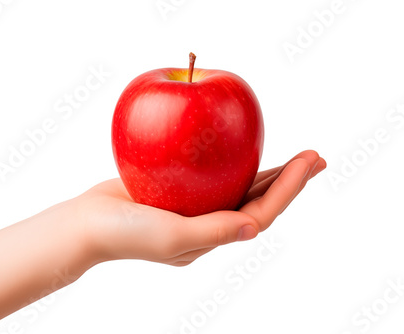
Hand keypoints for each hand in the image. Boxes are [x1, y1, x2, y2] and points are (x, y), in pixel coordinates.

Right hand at [75, 150, 325, 265]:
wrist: (87, 224)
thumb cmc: (125, 233)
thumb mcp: (171, 236)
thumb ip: (212, 231)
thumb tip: (255, 225)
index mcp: (213, 236)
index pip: (262, 212)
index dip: (290, 189)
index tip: (310, 161)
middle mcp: (210, 223)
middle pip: (259, 199)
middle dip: (290, 181)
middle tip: (316, 157)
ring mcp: (195, 207)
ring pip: (240, 185)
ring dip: (269, 171)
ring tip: (295, 157)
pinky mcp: (180, 192)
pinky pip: (214, 173)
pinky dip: (232, 159)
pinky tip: (241, 145)